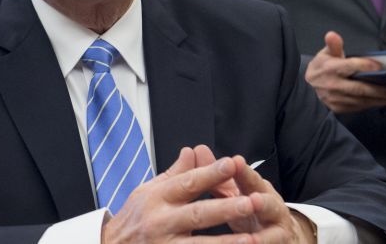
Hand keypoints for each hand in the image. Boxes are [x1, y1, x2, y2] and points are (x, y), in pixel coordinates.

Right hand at [102, 147, 257, 242]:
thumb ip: (174, 174)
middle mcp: (161, 222)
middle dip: (227, 208)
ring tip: (253, 239)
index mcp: (157, 198)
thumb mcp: (147, 191)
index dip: (211, 173)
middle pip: (198, 214)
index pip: (188, 182)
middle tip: (253, 202)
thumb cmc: (132, 220)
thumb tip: (192, 151)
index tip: (232, 164)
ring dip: (228, 242)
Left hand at [194, 145, 315, 242]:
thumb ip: (216, 175)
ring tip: (253, 236)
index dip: (243, 172)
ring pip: (274, 231)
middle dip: (261, 201)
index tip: (235, 162)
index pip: (249, 178)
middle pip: (267, 202)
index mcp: (257, 189)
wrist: (276, 234)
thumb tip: (197, 149)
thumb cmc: (249, 210)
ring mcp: (277, 228)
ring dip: (264, 234)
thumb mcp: (233, 191)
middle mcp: (271, 206)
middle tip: (253, 200)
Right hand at [305, 31, 385, 112]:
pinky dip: (373, 104)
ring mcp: (336, 98)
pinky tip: (385, 102)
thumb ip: (333, 45)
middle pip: (360, 88)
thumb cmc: (321, 69)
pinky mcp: (339, 108)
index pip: (350, 66)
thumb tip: (332, 35)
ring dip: (381, 100)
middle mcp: (333, 85)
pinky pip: (359, 107)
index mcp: (330, 68)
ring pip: (362, 100)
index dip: (365, 66)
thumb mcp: (324, 54)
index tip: (380, 66)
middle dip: (379, 90)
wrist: (307, 88)